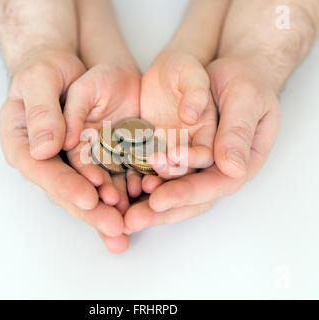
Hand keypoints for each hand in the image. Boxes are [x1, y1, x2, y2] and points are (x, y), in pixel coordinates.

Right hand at [0, 50, 127, 252]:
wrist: (66, 67)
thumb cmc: (45, 69)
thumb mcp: (40, 80)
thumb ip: (41, 113)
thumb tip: (43, 150)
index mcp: (23, 144)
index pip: (42, 170)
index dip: (65, 186)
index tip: (89, 199)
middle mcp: (47, 160)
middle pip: (67, 189)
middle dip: (91, 211)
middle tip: (114, 228)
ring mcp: (71, 161)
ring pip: (90, 188)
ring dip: (109, 209)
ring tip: (128, 226)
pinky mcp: (93, 156)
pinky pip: (108, 175)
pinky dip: (122, 189)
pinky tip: (138, 201)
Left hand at [125, 57, 280, 231]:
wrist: (221, 67)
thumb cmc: (243, 80)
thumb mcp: (245, 98)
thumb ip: (237, 130)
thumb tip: (233, 168)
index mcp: (241, 161)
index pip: (215, 185)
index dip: (187, 193)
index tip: (158, 200)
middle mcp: (215, 167)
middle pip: (190, 197)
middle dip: (161, 210)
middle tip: (131, 221)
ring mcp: (192, 159)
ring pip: (170, 187)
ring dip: (146, 201)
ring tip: (122, 209)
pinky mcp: (173, 149)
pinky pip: (157, 170)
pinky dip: (139, 180)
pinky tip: (119, 187)